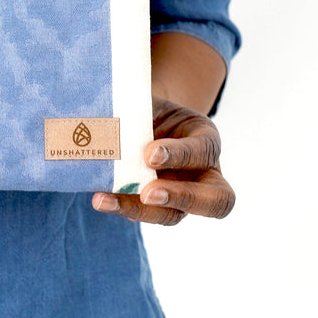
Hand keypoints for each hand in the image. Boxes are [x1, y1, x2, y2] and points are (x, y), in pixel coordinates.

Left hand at [92, 96, 234, 224]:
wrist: (132, 122)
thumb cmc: (144, 109)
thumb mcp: (146, 101)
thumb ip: (135, 105)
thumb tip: (104, 104)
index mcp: (205, 140)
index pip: (204, 151)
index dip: (180, 155)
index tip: (149, 154)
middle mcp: (202, 174)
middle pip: (216, 201)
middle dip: (182, 198)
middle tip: (148, 193)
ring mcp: (179, 196)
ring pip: (172, 215)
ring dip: (138, 210)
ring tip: (104, 200)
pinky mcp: (153, 207)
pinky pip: (142, 214)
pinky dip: (120, 207)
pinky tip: (101, 199)